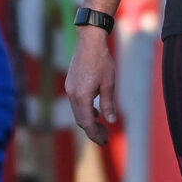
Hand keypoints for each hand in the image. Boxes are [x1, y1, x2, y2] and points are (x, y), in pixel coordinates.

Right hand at [64, 27, 117, 144]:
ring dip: (88, 121)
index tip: (105, 140)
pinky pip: (76, 103)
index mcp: (82, 96)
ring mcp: (69, 89)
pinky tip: (95, 112)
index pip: (87, 122)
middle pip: (80, 119)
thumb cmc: (102, 61)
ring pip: (77, 112)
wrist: (89, 42)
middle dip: (92, 130)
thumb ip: (108, 103)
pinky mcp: (70, 84)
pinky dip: (85, 110)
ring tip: (101, 127)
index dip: (95, 134)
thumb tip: (111, 120)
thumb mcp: (109, 83)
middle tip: (105, 137)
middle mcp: (72, 94)